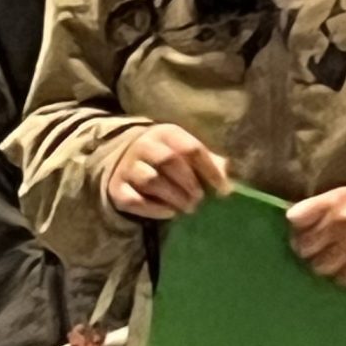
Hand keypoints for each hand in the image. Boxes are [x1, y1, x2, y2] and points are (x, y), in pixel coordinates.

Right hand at [106, 124, 228, 219]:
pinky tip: (169, 212)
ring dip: (174, 196)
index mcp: (165, 133)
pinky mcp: (116, 188)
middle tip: (199, 200)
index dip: (210, 170)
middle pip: (169, 161)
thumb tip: (228, 183)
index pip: (191, 149)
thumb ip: (209, 163)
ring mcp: (127, 167)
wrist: (124, 160)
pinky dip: (153, 209)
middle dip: (189, 183)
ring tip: (187, 207)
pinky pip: (134, 200)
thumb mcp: (185, 152)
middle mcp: (143, 146)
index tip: (223, 191)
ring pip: (151, 180)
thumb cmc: (166, 158)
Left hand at [287, 184, 345, 286]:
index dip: (297, 225)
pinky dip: (341, 275)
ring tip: (333, 259)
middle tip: (316, 247)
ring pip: (317, 266)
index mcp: (335, 202)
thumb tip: (298, 218)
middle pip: (302, 246)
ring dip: (322, 264)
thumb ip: (324, 207)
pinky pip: (339, 278)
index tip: (302, 228)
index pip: (296, 218)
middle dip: (306, 247)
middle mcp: (337, 226)